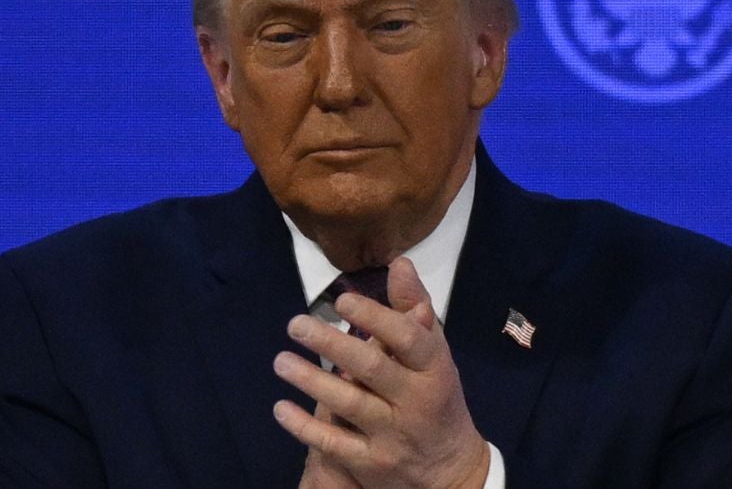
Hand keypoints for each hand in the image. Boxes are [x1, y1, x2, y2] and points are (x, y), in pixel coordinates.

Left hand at [274, 257, 489, 487]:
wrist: (450, 469)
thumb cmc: (436, 396)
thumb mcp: (435, 353)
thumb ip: (414, 308)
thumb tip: (399, 263)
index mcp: (434, 369)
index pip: (408, 338)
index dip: (375, 317)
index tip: (343, 300)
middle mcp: (416, 402)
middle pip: (372, 368)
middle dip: (331, 344)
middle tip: (296, 324)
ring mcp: (393, 435)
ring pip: (349, 405)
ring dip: (310, 381)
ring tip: (281, 361)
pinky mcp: (372, 464)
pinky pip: (334, 444)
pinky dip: (305, 426)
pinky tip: (281, 408)